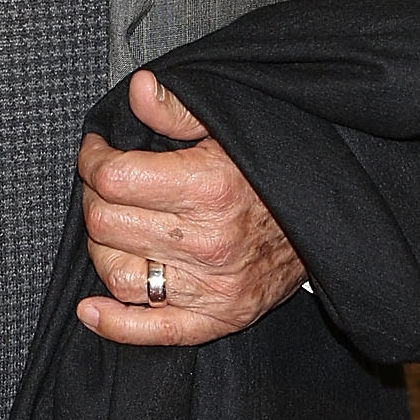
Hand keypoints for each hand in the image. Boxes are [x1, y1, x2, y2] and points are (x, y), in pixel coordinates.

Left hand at [76, 69, 303, 346]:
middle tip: (105, 185)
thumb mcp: (231, 125)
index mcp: (208, 187)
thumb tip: (139, 90)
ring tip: (114, 228)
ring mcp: (213, 287)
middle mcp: (208, 242)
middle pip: (107, 224)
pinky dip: (115, 324)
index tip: (96, 151)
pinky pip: (152, 329)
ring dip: (102, 249)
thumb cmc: (275, 167)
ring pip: (117, 274)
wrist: (327, 218)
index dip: (92, 160)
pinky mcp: (219, 319)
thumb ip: (178, 110)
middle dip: (93, 198)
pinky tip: (91, 310)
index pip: (114, 178)